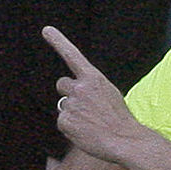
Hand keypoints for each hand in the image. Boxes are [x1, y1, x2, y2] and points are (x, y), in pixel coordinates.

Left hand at [43, 27, 146, 164]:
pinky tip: (85, 132)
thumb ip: (91, 87)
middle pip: (62, 84)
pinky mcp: (64, 121)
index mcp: (94, 78)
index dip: (58, 41)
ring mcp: (71, 104)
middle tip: (84, 107)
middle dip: (68, 93)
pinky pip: (62, 122)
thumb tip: (76, 90)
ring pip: (63, 106)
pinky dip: (71, 128)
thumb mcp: (110, 93)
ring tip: (90, 123)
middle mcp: (80, 88)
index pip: (72, 55)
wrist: (124, 140)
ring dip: (72, 112)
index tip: (46, 30)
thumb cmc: (119, 119)